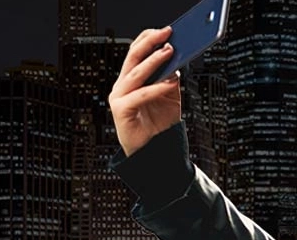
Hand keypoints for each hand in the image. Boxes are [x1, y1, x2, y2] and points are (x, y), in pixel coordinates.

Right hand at [109, 26, 182, 156]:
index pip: (136, 52)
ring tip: (169, 51)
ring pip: (136, 74)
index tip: (165, 31)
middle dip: (150, 43)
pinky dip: (156, 88)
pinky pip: (140, 95)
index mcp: (131, 79)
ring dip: (154, 61)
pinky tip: (169, 83)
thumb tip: (177, 63)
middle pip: (133, 57)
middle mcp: (122, 85)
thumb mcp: (169, 97)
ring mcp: (119, 97)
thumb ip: (170, 80)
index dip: (148, 39)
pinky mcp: (120, 111)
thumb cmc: (159, 124)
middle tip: (167, 34)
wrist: (154, 151)